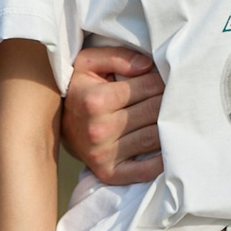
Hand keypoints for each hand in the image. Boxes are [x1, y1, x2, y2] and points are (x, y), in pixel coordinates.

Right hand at [60, 46, 165, 184]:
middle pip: (154, 111)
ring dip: (169, 126)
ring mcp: (104, 154)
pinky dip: (162, 161)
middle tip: (173, 96)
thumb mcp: (88, 63)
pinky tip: (169, 148)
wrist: (55, 125)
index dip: (160, 80)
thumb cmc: (79, 88)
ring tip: (174, 115)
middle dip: (167, 100)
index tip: (163, 79)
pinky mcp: (109, 173)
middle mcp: (99, 129)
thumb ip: (117, 57)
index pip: (148, 86)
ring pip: (154, 137)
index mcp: (95, 100)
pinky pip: (146, 171)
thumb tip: (147, 65)